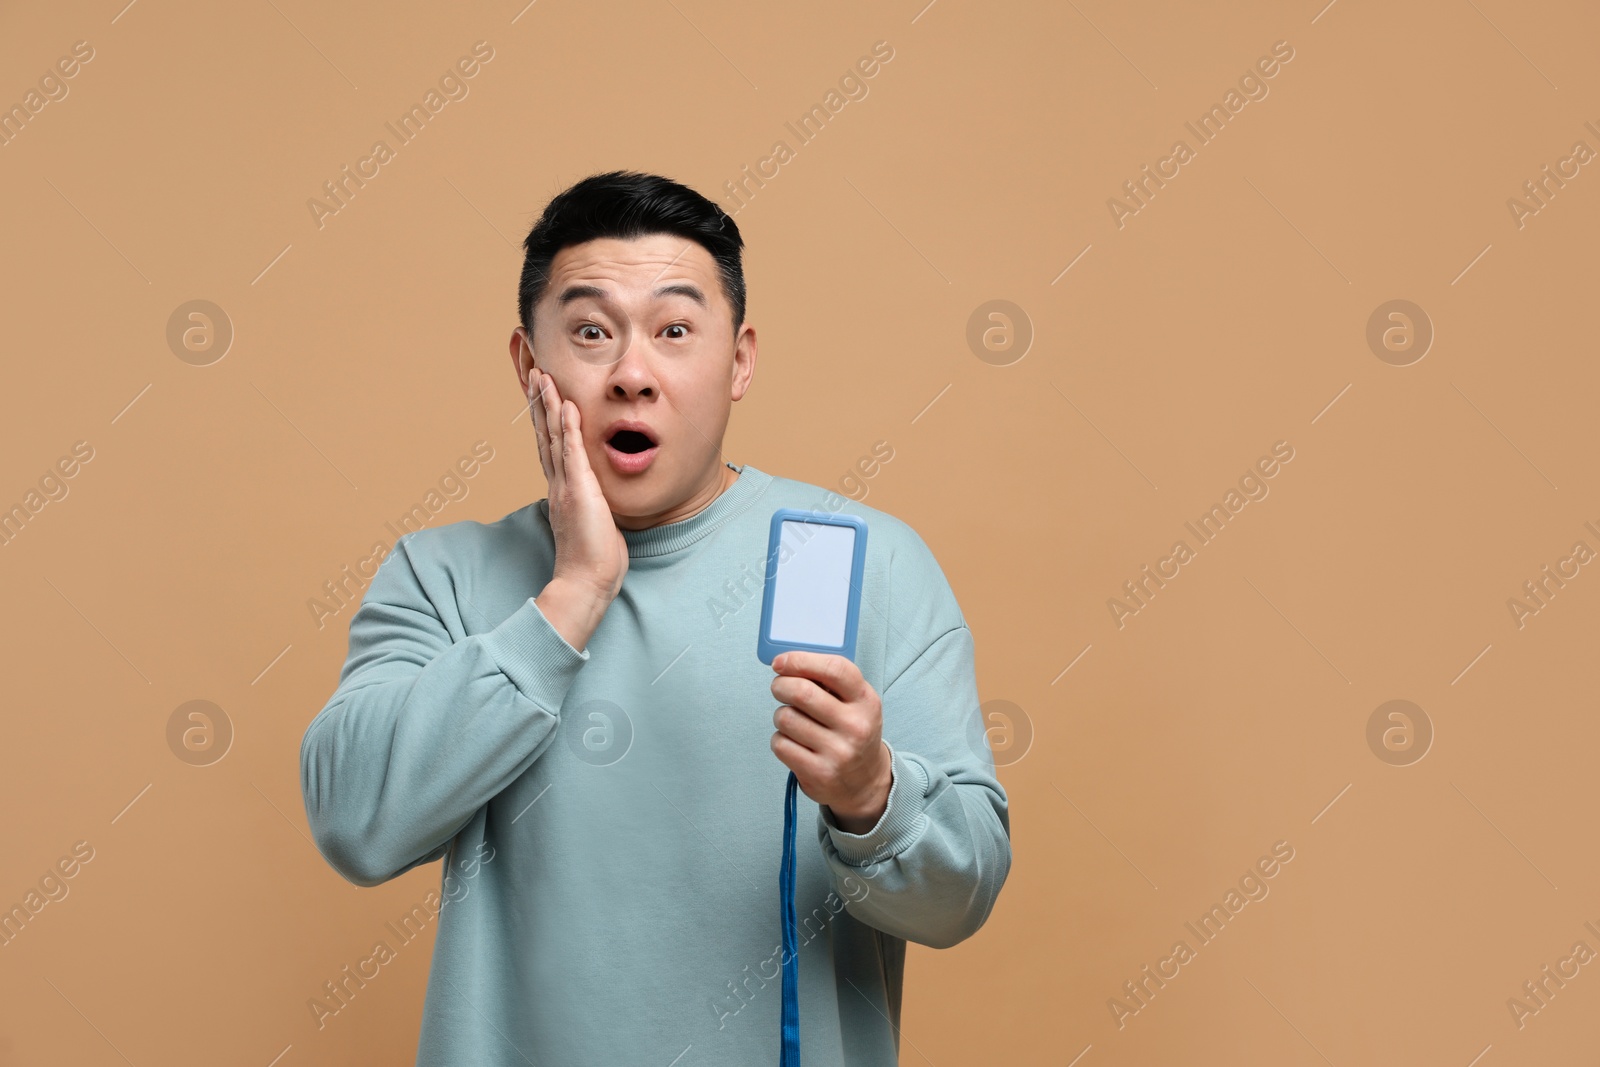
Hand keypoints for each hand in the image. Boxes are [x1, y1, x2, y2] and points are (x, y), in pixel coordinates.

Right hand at [528, 370, 625, 648]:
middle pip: (543, 431)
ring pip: (553, 435)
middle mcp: (558, 481)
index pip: (550, 442)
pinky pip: (572, 452)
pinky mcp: (577, 491)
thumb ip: (589, 502)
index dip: (544, 414)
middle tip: (531, 369)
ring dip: (548, 404)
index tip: (539, 388)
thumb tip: (592, 495)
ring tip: (542, 374)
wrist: (587, 581)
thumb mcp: (592, 520)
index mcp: (561, 486)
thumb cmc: (593, 557)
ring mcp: (566, 484)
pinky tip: (566, 405)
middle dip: (538, 399)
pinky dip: (568, 427)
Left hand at [770, 652, 892, 833]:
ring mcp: (838, 751)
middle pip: (801, 692)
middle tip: (779, 687)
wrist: (865, 781)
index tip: (780, 661)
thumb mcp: (855, 702)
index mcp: (865, 701)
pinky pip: (780, 744)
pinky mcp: (818, 772)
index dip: (801, 660)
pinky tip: (795, 742)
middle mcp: (855, 726)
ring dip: (781, 715)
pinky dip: (780, 740)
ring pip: (785, 718)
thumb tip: (789, 661)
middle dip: (781, 685)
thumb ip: (829, 681)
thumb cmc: (853, 732)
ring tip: (794, 721)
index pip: (834, 669)